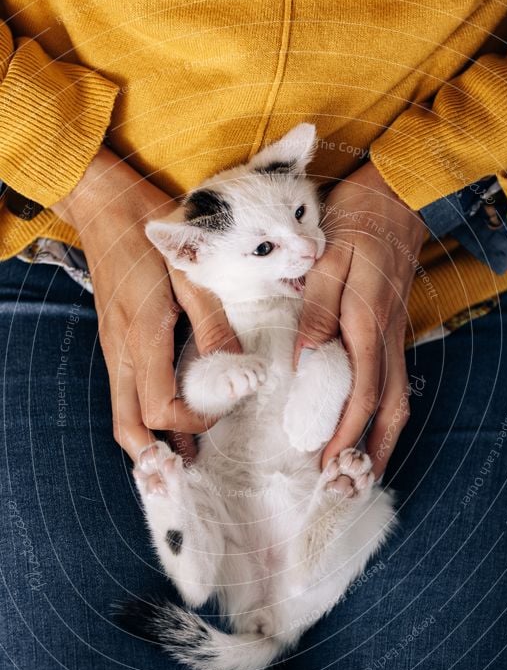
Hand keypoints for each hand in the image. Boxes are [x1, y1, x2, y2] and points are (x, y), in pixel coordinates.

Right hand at [52, 147, 239, 461]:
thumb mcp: (192, 271)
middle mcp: (122, 350)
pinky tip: (170, 413)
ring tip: (184, 452)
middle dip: (157, 453)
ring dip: (151, 438)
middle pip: (128, 427)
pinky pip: (125, 392)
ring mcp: (113, 347)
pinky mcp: (114, 340)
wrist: (104, 203)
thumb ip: (214, 322)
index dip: (193, 422)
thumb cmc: (151, 229)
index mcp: (143, 335)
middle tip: (190, 466)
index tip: (223, 411)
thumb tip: (238, 367)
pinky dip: (144, 414)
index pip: (161, 408)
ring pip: (122, 413)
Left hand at [295, 161, 425, 478]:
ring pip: (397, 398)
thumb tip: (303, 362)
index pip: (360, 396)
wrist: (397, 195)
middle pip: (388, 409)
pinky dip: (384, 411)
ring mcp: (394, 334)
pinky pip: (394, 380)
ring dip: (384, 438)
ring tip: (366, 468)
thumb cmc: (355, 223)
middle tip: (352, 484)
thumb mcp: (326, 260)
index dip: (344, 435)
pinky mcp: (393, 327)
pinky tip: (369, 422)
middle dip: (372, 451)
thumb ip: (316, 312)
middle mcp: (386, 338)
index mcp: (366, 326)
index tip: (325, 465)